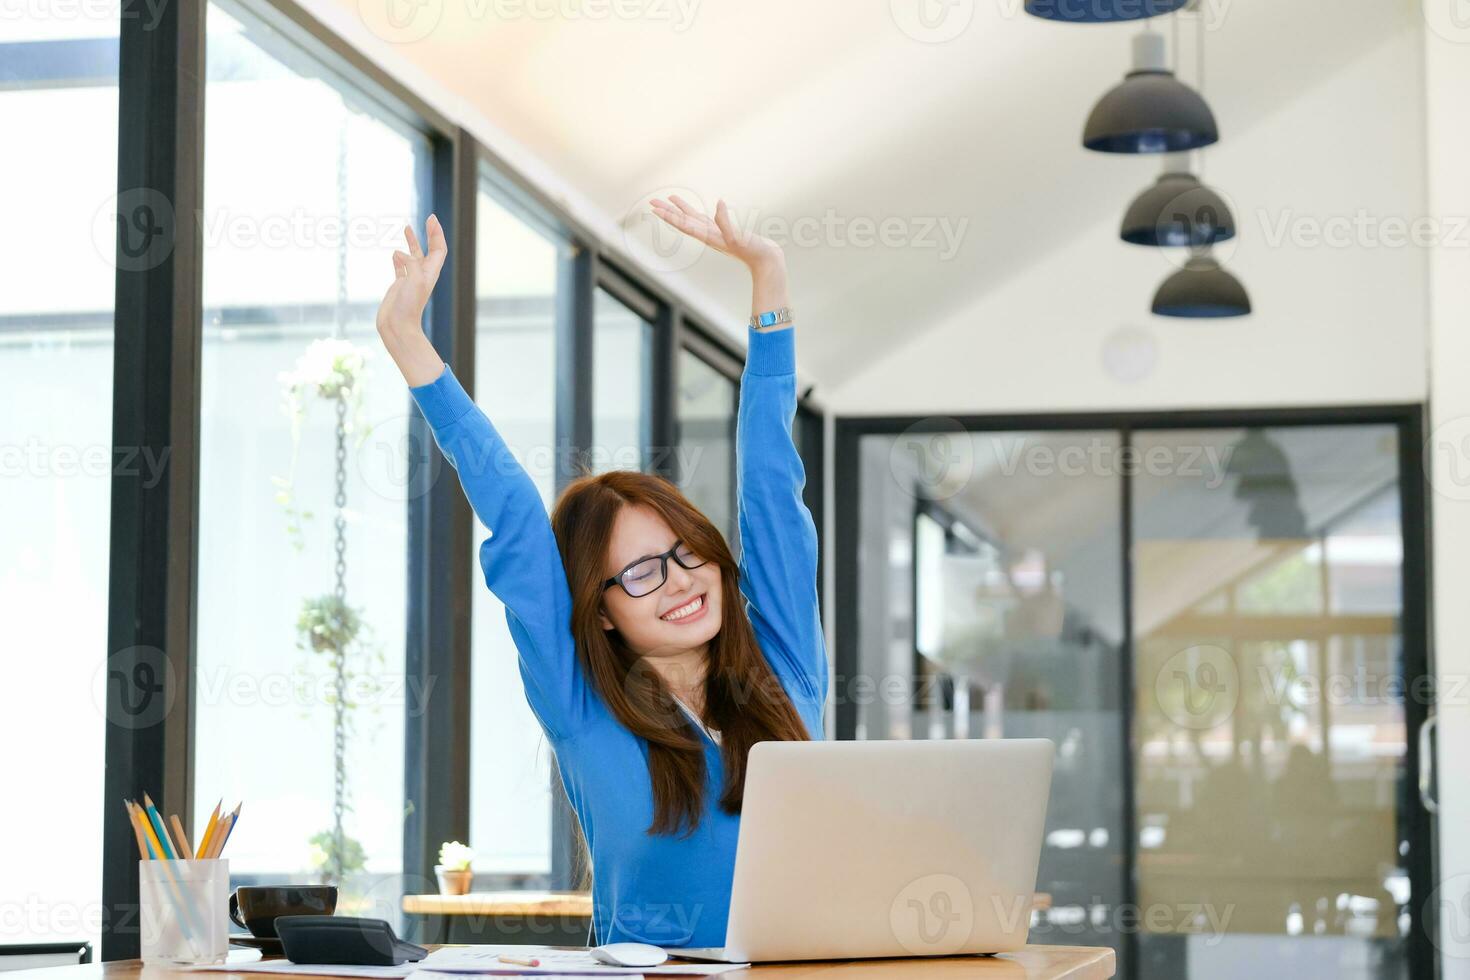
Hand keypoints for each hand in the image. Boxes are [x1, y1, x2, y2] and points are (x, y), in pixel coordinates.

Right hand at [377, 214, 450, 386]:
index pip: (438, 249)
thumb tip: (400, 255)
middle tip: (427, 219)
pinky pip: (400, 267)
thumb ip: (411, 264)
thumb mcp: (413, 281)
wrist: (397, 326)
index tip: (431, 219)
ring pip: (413, 256)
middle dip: (429, 234)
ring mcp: (410, 279)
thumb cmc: (408, 307)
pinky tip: (394, 254)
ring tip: (406, 228)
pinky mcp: (399, 285)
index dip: (437, 234)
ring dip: (411, 243)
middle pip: (429, 250)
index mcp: (430, 273)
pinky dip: (398, 258)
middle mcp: (422, 275)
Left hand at [649, 196, 784, 273]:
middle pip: (683, 221)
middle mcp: (709, 236)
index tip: (655, 209)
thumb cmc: (754, 251)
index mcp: (710, 236)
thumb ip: (727, 221)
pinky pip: (705, 220)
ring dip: (680, 209)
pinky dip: (696, 212)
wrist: (767, 262)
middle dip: (668, 211)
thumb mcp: (739, 236)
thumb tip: (719, 203)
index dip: (670, 216)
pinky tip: (693, 209)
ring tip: (669, 198)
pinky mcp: (724, 233)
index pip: (685, 224)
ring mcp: (716, 234)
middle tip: (652, 201)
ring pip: (693, 219)